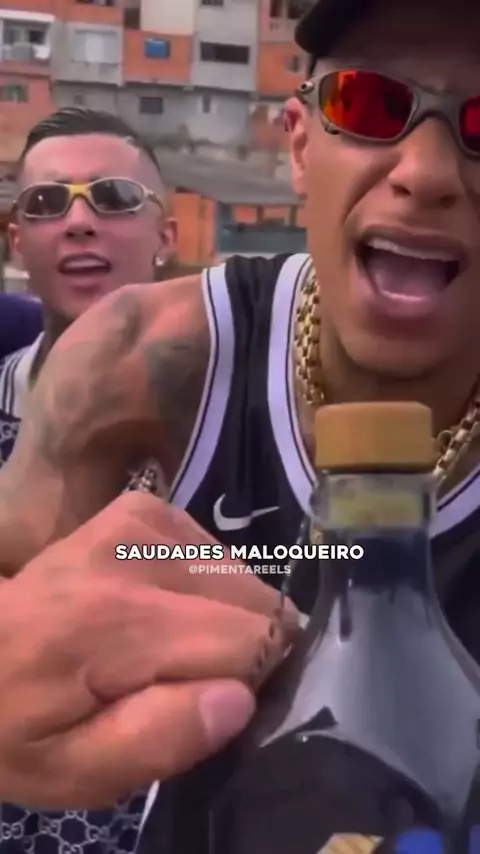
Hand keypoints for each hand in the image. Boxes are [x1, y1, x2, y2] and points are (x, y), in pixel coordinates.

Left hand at [0, 492, 297, 808]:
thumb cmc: (19, 721)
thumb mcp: (72, 770)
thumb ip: (157, 741)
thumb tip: (240, 698)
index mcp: (115, 622)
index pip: (251, 641)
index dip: (251, 683)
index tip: (210, 705)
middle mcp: (133, 553)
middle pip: (253, 601)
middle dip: (244, 648)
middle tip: (185, 680)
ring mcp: (138, 521)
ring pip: (240, 575)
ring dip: (226, 616)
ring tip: (168, 645)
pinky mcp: (140, 509)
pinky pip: (213, 550)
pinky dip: (206, 583)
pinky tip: (166, 607)